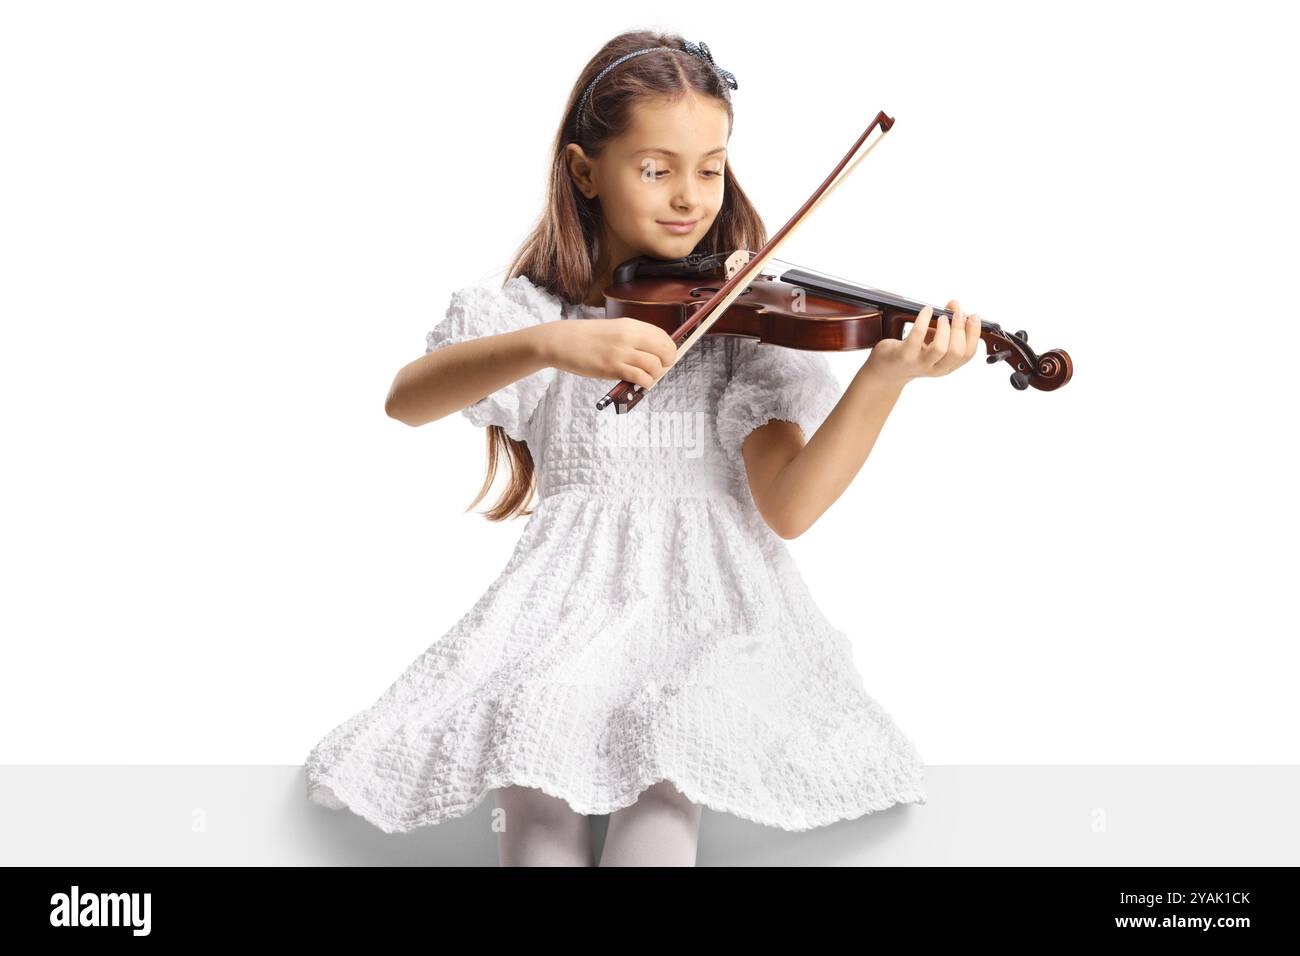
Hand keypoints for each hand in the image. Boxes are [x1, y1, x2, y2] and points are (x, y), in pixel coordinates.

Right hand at [537, 317, 678, 386]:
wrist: (562, 341)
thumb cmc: (586, 338)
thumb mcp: (613, 329)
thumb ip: (632, 338)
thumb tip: (653, 352)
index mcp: (630, 324)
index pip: (662, 335)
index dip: (669, 348)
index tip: (668, 356)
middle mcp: (629, 336)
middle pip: (664, 350)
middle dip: (667, 362)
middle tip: (661, 369)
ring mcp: (621, 352)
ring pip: (654, 366)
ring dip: (655, 375)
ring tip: (646, 377)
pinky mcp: (613, 368)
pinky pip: (640, 377)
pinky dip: (645, 383)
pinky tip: (639, 383)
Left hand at [863, 299, 981, 389]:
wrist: (884, 372)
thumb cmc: (911, 353)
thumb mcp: (932, 342)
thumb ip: (946, 326)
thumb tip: (955, 305)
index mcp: (946, 366)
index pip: (968, 354)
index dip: (974, 333)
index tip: (972, 316)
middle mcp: (935, 368)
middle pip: (957, 351)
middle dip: (960, 329)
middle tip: (957, 313)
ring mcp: (919, 363)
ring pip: (940, 348)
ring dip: (944, 328)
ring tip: (941, 317)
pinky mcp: (903, 355)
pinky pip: (916, 336)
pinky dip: (924, 320)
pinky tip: (926, 310)